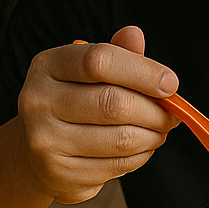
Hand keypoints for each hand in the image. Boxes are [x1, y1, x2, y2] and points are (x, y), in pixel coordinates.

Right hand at [16, 26, 180, 204]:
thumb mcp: (89, 72)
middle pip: (114, 102)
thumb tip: (135, 35)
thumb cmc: (74, 101)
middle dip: (155, 111)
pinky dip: (140, 157)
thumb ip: (116, 53)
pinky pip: (117, 165)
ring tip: (158, 130)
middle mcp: (38, 101)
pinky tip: (140, 148)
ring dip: (153, 136)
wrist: (37, 151)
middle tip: (171, 114)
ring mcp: (45, 140)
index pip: (100, 61)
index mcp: (48, 66)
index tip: (170, 83)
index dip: (143, 71)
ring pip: (121, 138)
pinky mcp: (59, 172)